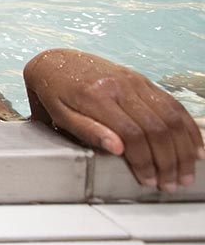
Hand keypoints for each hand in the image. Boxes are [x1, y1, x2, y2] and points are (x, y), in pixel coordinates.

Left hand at [25, 49, 202, 191]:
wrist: (55, 60)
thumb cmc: (53, 92)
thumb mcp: (59, 114)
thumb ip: (87, 131)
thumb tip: (117, 150)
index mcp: (97, 97)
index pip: (131, 134)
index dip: (144, 161)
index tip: (148, 181)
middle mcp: (121, 87)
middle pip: (156, 128)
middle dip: (168, 161)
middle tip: (171, 185)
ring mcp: (135, 82)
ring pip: (170, 117)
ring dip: (183, 149)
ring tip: (185, 174)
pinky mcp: (142, 80)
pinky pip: (172, 104)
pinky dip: (187, 128)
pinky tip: (194, 148)